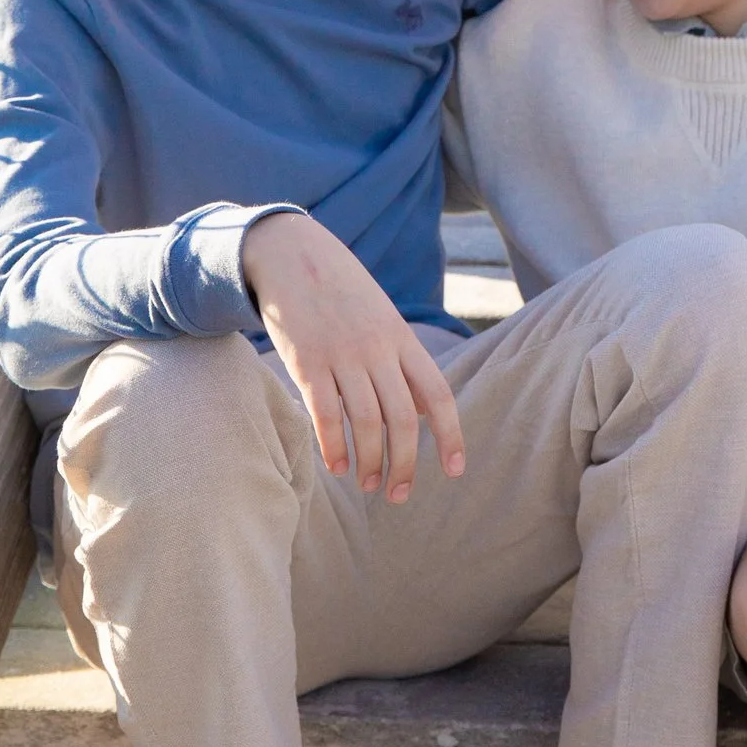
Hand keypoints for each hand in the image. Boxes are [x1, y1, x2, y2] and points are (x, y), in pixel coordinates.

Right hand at [242, 213, 465, 501]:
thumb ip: (402, 360)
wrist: (291, 252)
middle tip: (399, 494)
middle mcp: (376, 348)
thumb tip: (425, 410)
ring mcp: (341, 354)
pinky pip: (324, 413)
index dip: (451, 435)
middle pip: (403, 419)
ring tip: (368, 484)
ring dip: (369, 462)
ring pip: (365, 422)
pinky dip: (333, 446)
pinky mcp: (306, 360)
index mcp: (401, 337)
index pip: (437, 393)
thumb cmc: (340, 290)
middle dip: (405, 464)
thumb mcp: (381, 315)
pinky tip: (336, 466)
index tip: (455, 470)